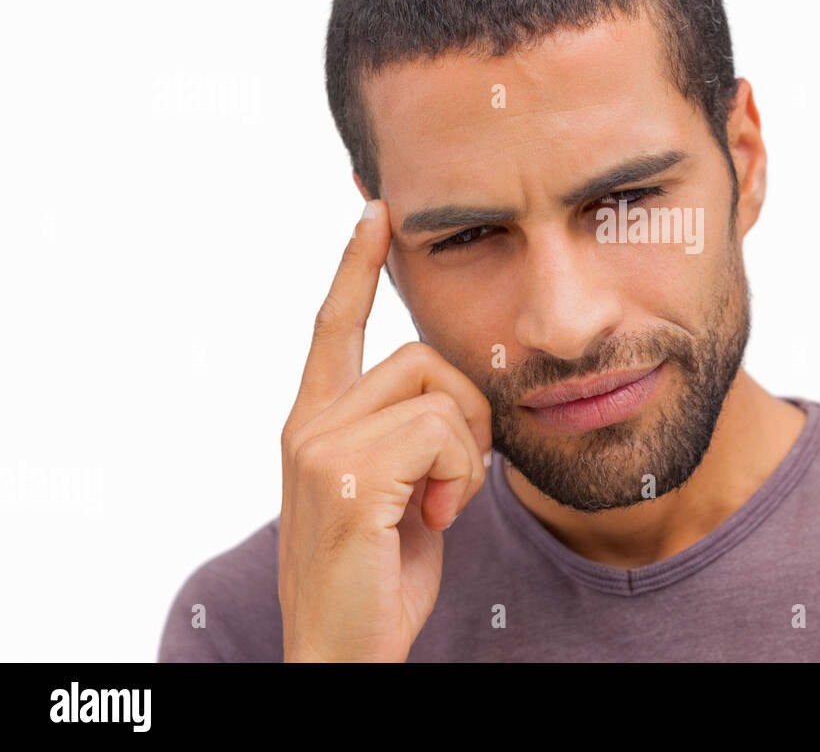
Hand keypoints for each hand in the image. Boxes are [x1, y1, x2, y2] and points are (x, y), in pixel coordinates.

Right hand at [277, 200, 491, 661]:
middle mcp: (307, 423)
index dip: (355, 265)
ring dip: (464, 451)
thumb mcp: (401, 493)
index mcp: (316, 422)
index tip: (375, 211)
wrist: (345, 654)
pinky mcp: (343, 474)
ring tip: (441, 504)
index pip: (334, 324)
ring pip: (437, 390)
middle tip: (457, 478)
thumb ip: (412, 438)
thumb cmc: (380, 578)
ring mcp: (319, 446)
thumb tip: (460, 401)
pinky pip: (441, 431)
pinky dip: (459, 476)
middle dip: (465, 412)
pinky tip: (436, 516)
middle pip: (422, 355)